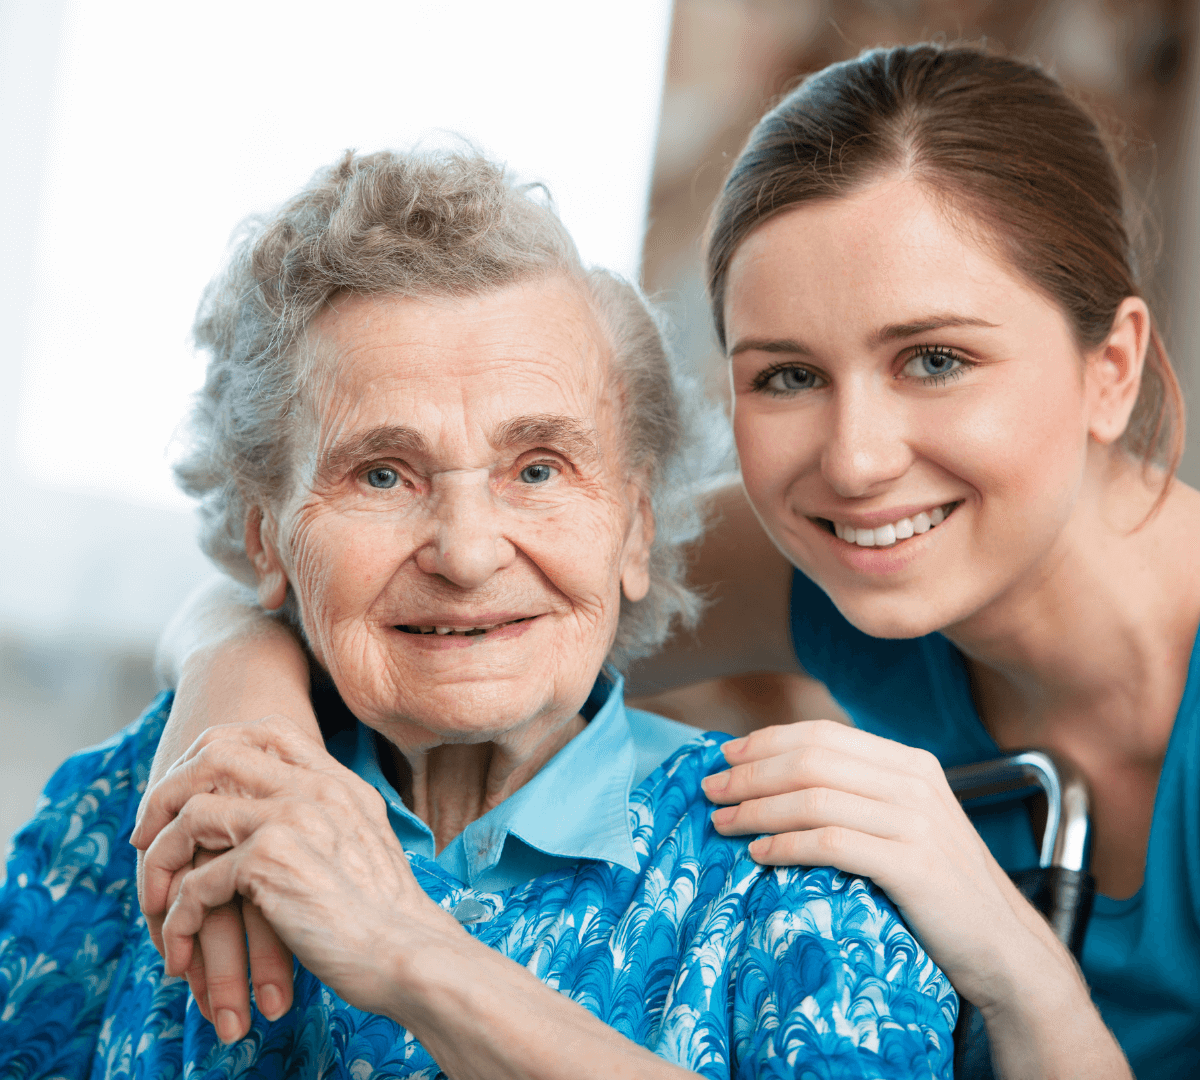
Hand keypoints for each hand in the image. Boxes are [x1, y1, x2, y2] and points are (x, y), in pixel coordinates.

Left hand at [134, 717, 460, 1026]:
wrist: (409, 951)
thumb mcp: (366, 843)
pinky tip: (182, 944)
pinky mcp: (271, 862)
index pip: (269, 729)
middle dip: (166, 795)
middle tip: (147, 837)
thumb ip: (331, 818)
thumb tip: (285, 822)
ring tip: (157, 902)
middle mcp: (315, 789)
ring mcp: (292, 819)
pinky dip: (177, 918)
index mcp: (339, 782)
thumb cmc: (388, 914)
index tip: (189, 791)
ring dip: (160, 863)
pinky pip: (195, 882)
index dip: (214, 749)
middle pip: (215, 755)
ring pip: (191, 817)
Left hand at [701, 720, 1073, 1009]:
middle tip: (711, 791)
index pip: (823, 733)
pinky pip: (832, 843)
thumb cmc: (939, 889)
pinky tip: (760, 854)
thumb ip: (857, 794)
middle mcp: (914, 783)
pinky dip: (786, 845)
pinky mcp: (914, 865)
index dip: (766, 741)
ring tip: (723, 823)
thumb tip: (778, 776)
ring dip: (758, 809)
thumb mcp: (904, 824)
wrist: (1005, 949)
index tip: (726, 758)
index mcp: (909, 763)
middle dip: (751, 773)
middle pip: (811, 759)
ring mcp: (917, 823)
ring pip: (815, 797)